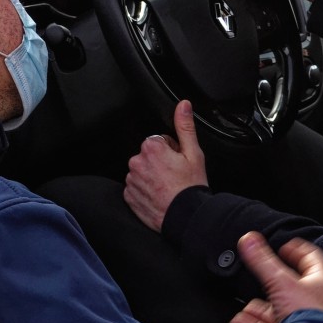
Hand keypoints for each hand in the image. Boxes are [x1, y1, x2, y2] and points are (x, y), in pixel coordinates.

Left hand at [124, 100, 207, 231]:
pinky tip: (159, 195)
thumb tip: (183, 105)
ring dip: (151, 176)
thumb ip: (185, 126)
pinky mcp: (128, 196)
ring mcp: (131, 180)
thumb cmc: (191, 187)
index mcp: (151, 148)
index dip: (172, 151)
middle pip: (148, 155)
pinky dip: (145, 190)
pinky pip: (136, 187)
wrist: (186, 217)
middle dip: (160, 162)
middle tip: (175, 175)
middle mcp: (136, 162)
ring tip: (167, 187)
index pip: (159, 141)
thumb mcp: (194, 153)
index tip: (179, 163)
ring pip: (141, 171)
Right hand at [228, 233, 322, 322]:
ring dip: (261, 309)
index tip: (286, 246)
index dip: (299, 250)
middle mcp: (314, 304)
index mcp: (320, 284)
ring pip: (279, 312)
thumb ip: (262, 261)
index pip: (312, 259)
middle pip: (293, 288)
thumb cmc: (308, 319)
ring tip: (246, 306)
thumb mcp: (280, 282)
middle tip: (262, 275)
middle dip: (273, 282)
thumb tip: (249, 239)